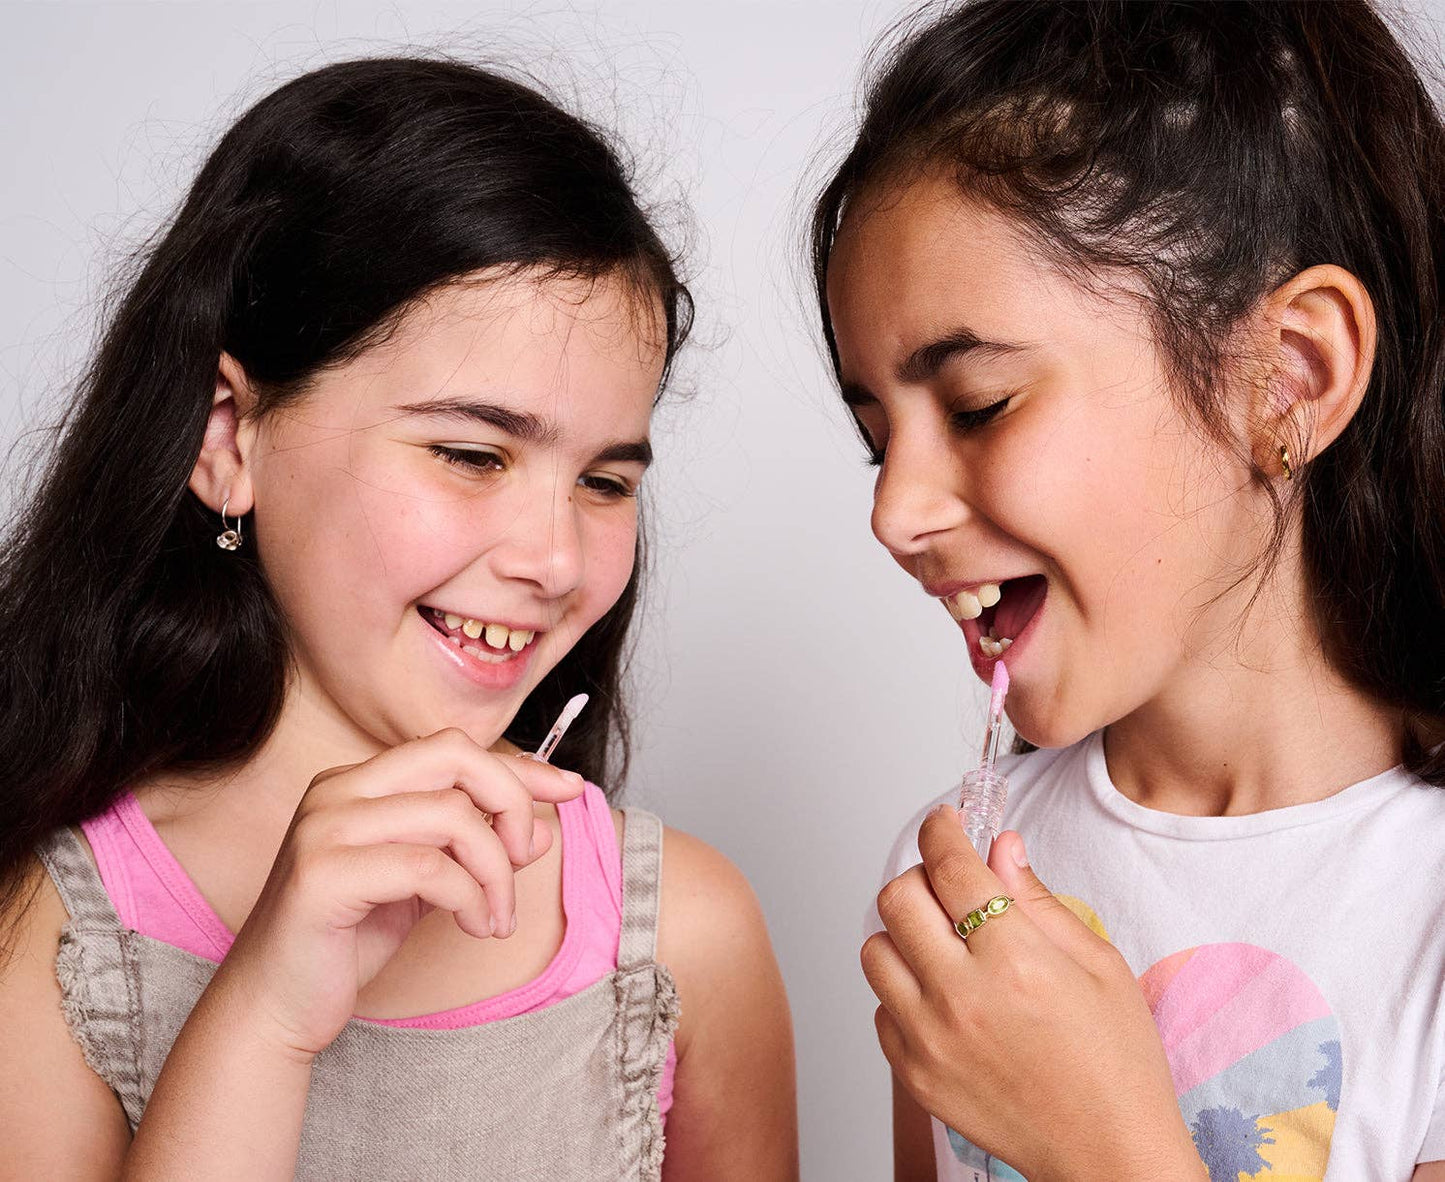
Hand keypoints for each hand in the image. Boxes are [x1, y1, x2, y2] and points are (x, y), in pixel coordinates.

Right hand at [209, 729, 584, 1059]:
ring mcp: (324, 826)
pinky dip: (469, 897)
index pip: (455, 750)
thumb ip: (473, 846)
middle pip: (455, 757)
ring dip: (495, 870)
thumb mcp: (426, 883)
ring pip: (451, 815)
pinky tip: (474, 926)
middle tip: (526, 858)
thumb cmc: (348, 939)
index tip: (570, 789)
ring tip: (496, 917)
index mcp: (359, 782)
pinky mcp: (322, 874)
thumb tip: (542, 826)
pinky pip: (428, 868)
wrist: (275, 1004)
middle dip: (511, 802)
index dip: (519, 768)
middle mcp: (338, 789)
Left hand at [863, 806, 1204, 1181]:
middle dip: (922, 877)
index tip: (945, 822)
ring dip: (905, 934)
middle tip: (949, 885)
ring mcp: (929, 1039)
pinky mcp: (913, 1074)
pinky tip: (945, 997)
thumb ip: (1038, 898)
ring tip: (945, 944)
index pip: (950, 867)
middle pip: (897, 898)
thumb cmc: (1117, 1064)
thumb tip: (1001, 845)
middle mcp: (961, 997)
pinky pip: (880, 1006)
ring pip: (875, 949)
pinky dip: (903, 990)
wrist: (1108, 1156)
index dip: (942, 830)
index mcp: (1014, 961)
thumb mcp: (1098, 965)